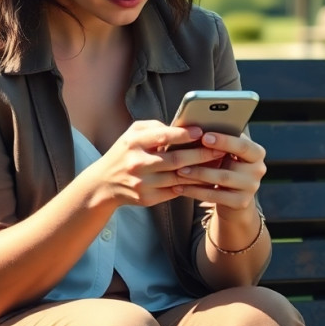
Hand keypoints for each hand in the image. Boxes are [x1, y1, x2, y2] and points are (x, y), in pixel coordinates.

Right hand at [85, 120, 210, 207]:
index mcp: (134, 143)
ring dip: (202, 172)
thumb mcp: (132, 133)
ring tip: (218, 164)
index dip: (183, 134)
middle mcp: (137, 163)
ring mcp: (142, 183)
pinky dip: (192, 185)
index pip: (161, 136)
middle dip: (201, 154)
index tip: (201, 131)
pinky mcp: (147, 198)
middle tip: (220, 149)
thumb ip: (155, 127)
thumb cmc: (125, 152)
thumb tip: (181, 127)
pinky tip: (206, 179)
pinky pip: (175, 191)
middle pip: (176, 160)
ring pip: (179, 178)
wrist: (104, 184)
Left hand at [173, 132, 267, 215]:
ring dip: (197, 175)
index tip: (204, 137)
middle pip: (230, 165)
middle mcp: (258, 170)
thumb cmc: (226, 165)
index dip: (224, 141)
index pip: (243, 146)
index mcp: (257, 153)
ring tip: (179, 170)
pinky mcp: (241, 202)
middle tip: (183, 155)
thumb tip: (194, 127)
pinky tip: (179, 187)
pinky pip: (214, 196)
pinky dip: (195, 191)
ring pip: (221, 180)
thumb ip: (220, 141)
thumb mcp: (227, 153)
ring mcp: (251, 188)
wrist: (234, 197)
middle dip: (204, 159)